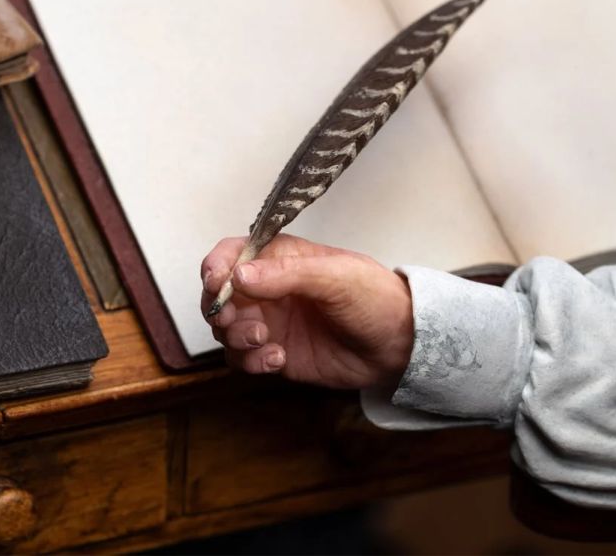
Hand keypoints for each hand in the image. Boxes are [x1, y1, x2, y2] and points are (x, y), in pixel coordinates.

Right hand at [200, 235, 413, 388]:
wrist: (400, 345)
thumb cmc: (374, 297)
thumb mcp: (334, 276)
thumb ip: (285, 273)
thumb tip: (239, 274)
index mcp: (278, 258)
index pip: (231, 253)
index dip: (216, 266)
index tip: (217, 284)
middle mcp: (266, 288)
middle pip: (218, 294)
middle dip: (219, 307)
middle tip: (234, 318)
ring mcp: (268, 321)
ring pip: (225, 328)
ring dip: (235, 336)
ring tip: (265, 340)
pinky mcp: (274, 353)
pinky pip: (242, 359)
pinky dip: (251, 361)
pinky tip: (277, 359)